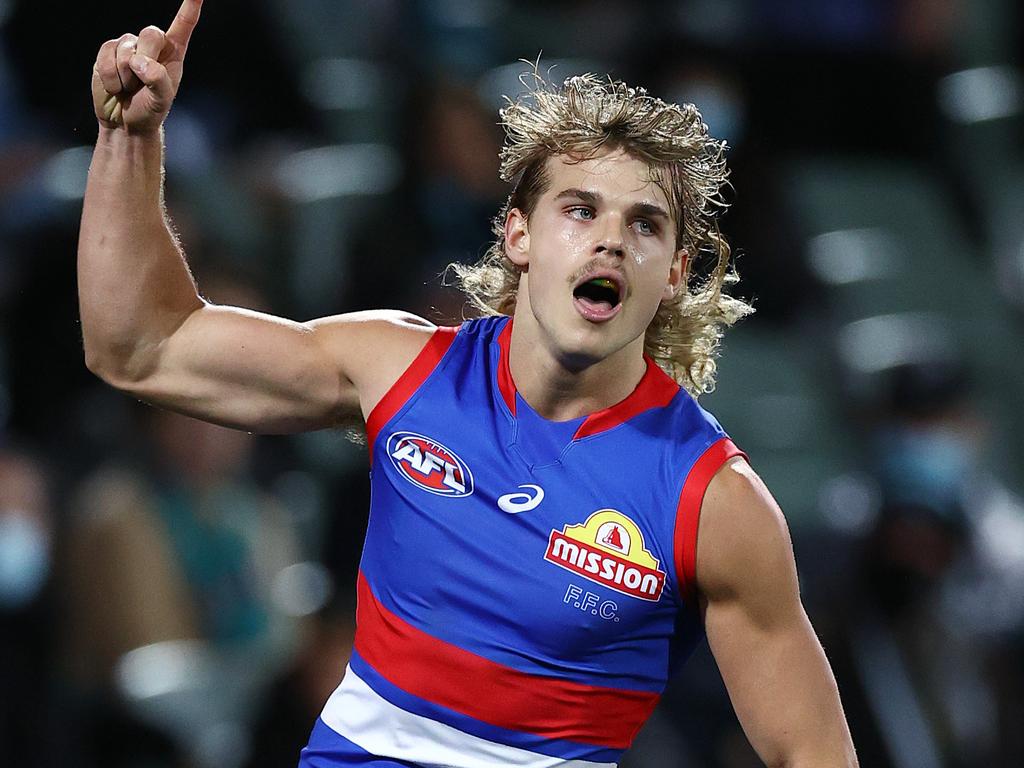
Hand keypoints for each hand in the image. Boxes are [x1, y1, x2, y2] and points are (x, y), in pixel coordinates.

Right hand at [91, 0, 202, 133]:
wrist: (125, 121)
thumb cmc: (150, 110)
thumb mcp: (162, 101)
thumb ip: (158, 80)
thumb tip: (139, 62)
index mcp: (173, 53)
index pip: (183, 25)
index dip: (189, 8)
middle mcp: (152, 45)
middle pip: (150, 34)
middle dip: (146, 61)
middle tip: (143, 82)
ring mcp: (128, 46)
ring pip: (125, 50)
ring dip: (126, 77)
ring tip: (129, 88)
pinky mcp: (108, 52)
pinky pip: (106, 56)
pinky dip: (110, 77)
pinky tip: (115, 86)